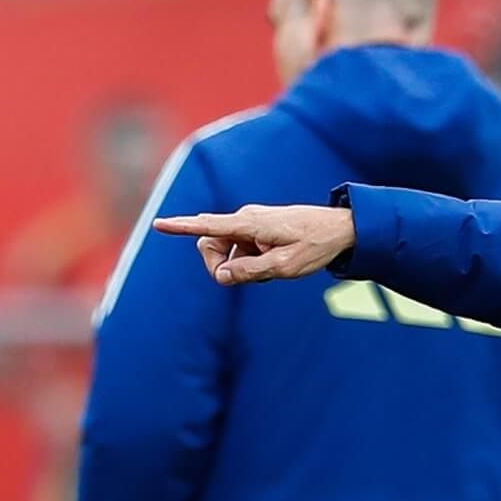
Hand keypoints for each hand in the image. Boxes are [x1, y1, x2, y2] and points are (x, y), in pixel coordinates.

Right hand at [153, 205, 355, 284]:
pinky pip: (241, 248)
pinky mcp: (258, 229)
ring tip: (269, 270)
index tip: (159, 224)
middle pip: (211, 244)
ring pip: (227, 249)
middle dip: (217, 265)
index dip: (181, 227)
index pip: (208, 226)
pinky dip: (248, 261)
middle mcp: (246, 219)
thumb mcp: (285, 266)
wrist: (342, 229)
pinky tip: (272, 264)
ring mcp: (252, 223)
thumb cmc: (315, 246)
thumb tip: (222, 276)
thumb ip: (251, 272)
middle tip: (239, 280)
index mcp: (250, 224)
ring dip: (238, 266)